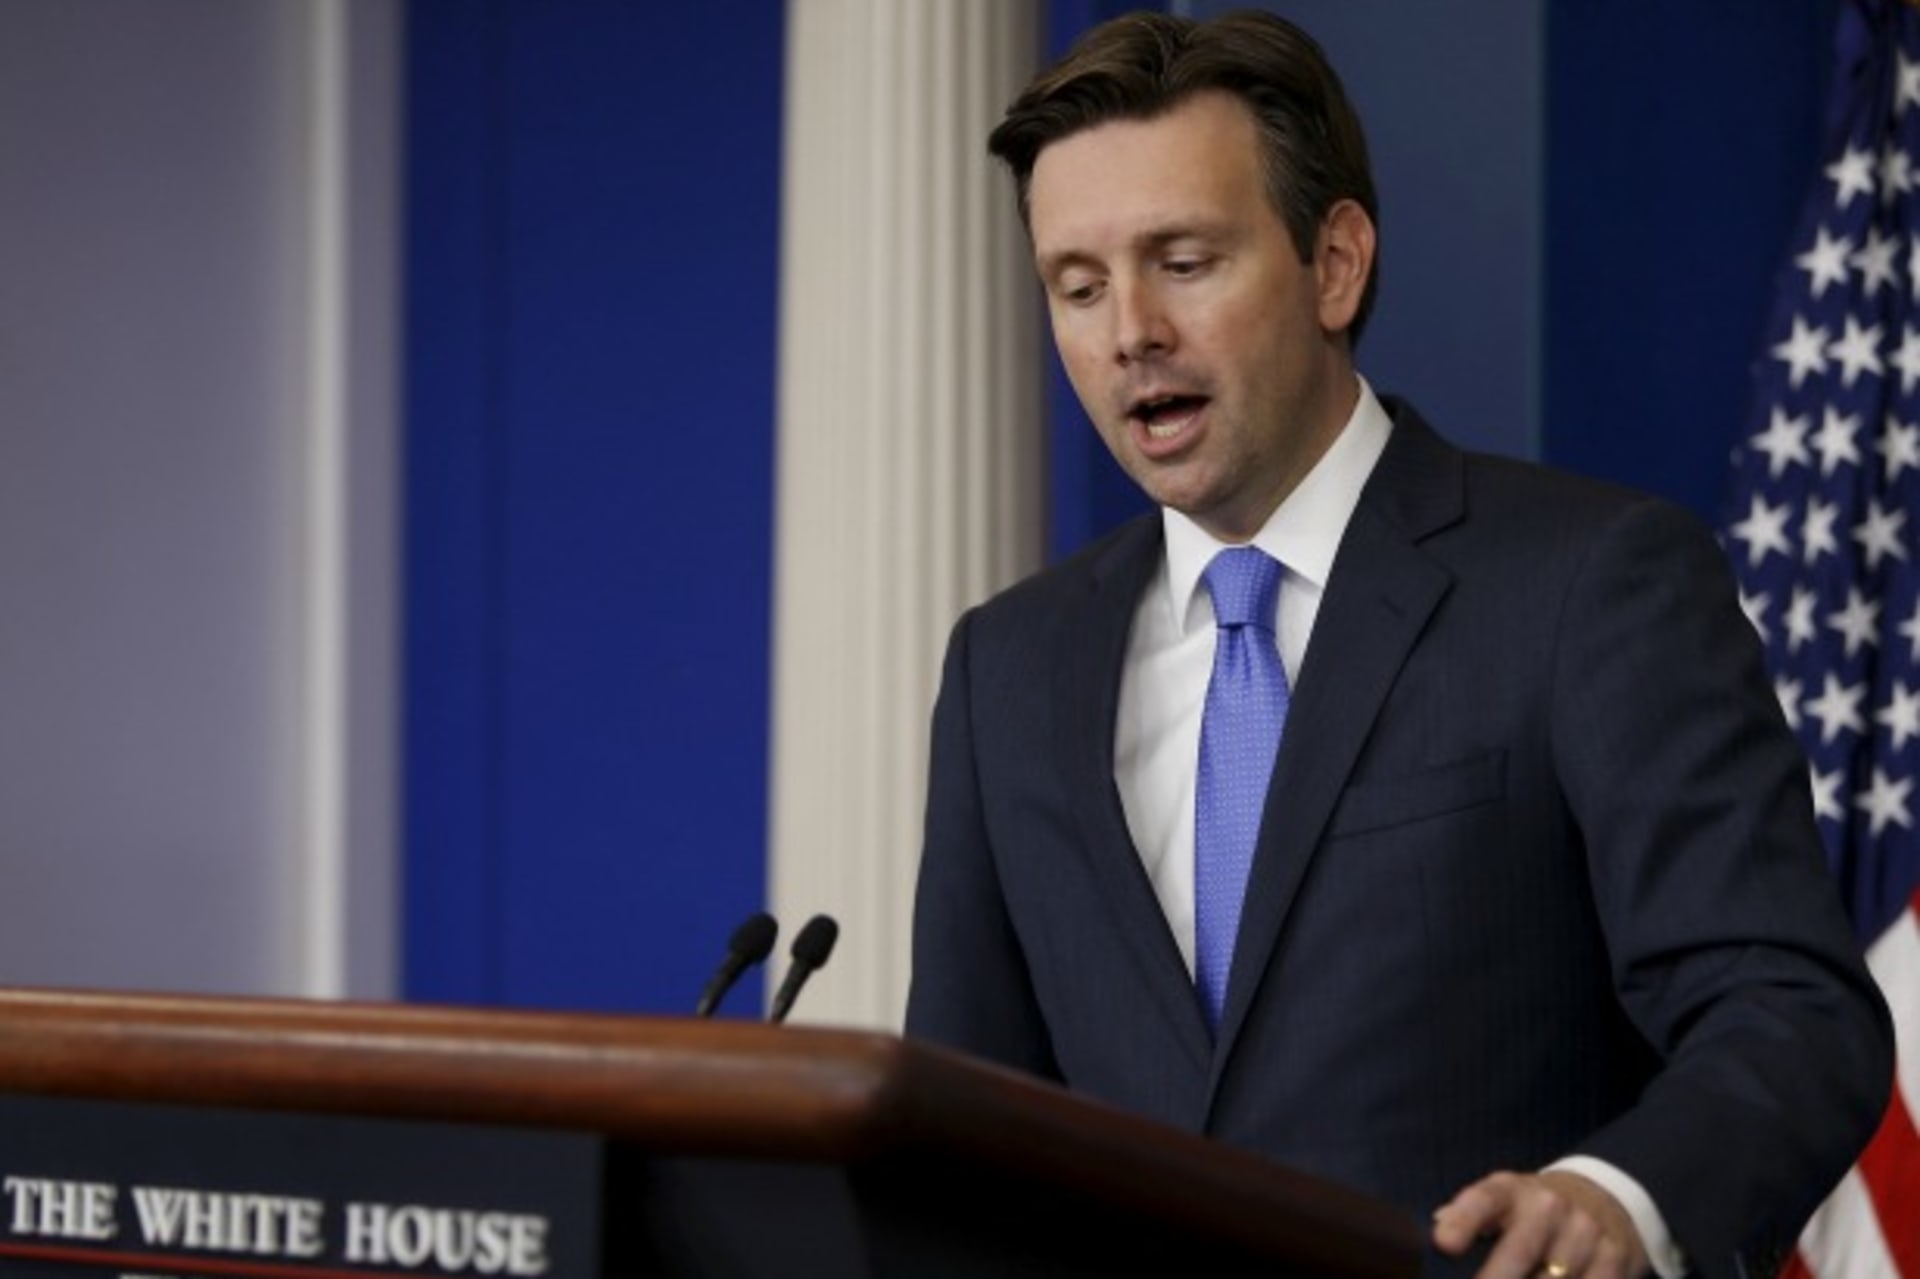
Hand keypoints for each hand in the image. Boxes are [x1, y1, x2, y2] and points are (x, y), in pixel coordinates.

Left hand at [1432, 1169, 1648, 1278]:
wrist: (1605, 1199)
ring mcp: (1584, 1231)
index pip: (1482, 1201)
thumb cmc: (1534, 1210)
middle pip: (1520, 1249)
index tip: (1444, 1244)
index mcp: (1510, 1190)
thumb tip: (1438, 1227)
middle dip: (1496, 1278)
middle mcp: (1549, 1205)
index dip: (1462, 1221)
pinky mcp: (1614, 1257)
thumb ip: (1469, 1217)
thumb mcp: (1501, 1201)